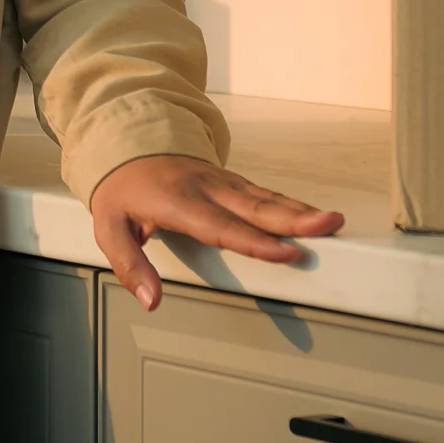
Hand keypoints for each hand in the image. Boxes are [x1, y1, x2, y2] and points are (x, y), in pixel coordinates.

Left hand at [88, 155, 344, 310]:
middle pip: (256, 207)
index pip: (221, 226)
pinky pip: (264, 194)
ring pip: (266, 198)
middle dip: (296, 218)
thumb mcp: (110, 228)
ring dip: (301, 210)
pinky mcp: (231, 182)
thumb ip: (131, 265)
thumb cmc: (121, 190)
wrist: (127, 141)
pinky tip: (314, 214)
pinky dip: (292, 204)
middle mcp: (206, 188)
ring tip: (334, 221)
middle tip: (330, 225)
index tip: (286, 253)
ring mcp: (222, 182)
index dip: (255, 242)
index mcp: (177, 201)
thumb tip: (151, 300)